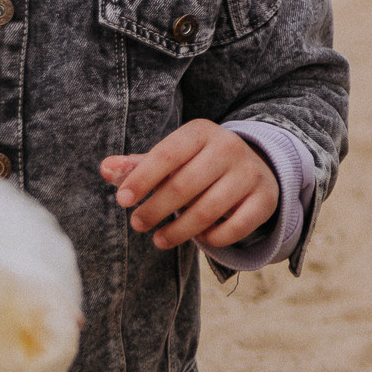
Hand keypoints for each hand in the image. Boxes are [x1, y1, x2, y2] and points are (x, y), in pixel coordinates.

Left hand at [101, 120, 278, 251]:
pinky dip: (214, 238)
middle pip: (185, 186)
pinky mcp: (265, 197)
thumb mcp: (169, 158)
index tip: (123, 201)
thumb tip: (105, 169)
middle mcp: (229, 147)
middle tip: (138, 224)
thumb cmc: (197, 164)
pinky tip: (200, 238)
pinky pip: (236, 226)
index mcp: (201, 132)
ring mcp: (250, 172)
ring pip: (208, 210)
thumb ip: (137, 166)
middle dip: (156, 210)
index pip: (167, 154)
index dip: (142, 179)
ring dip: (179, 231)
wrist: (251, 166)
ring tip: (159, 239)